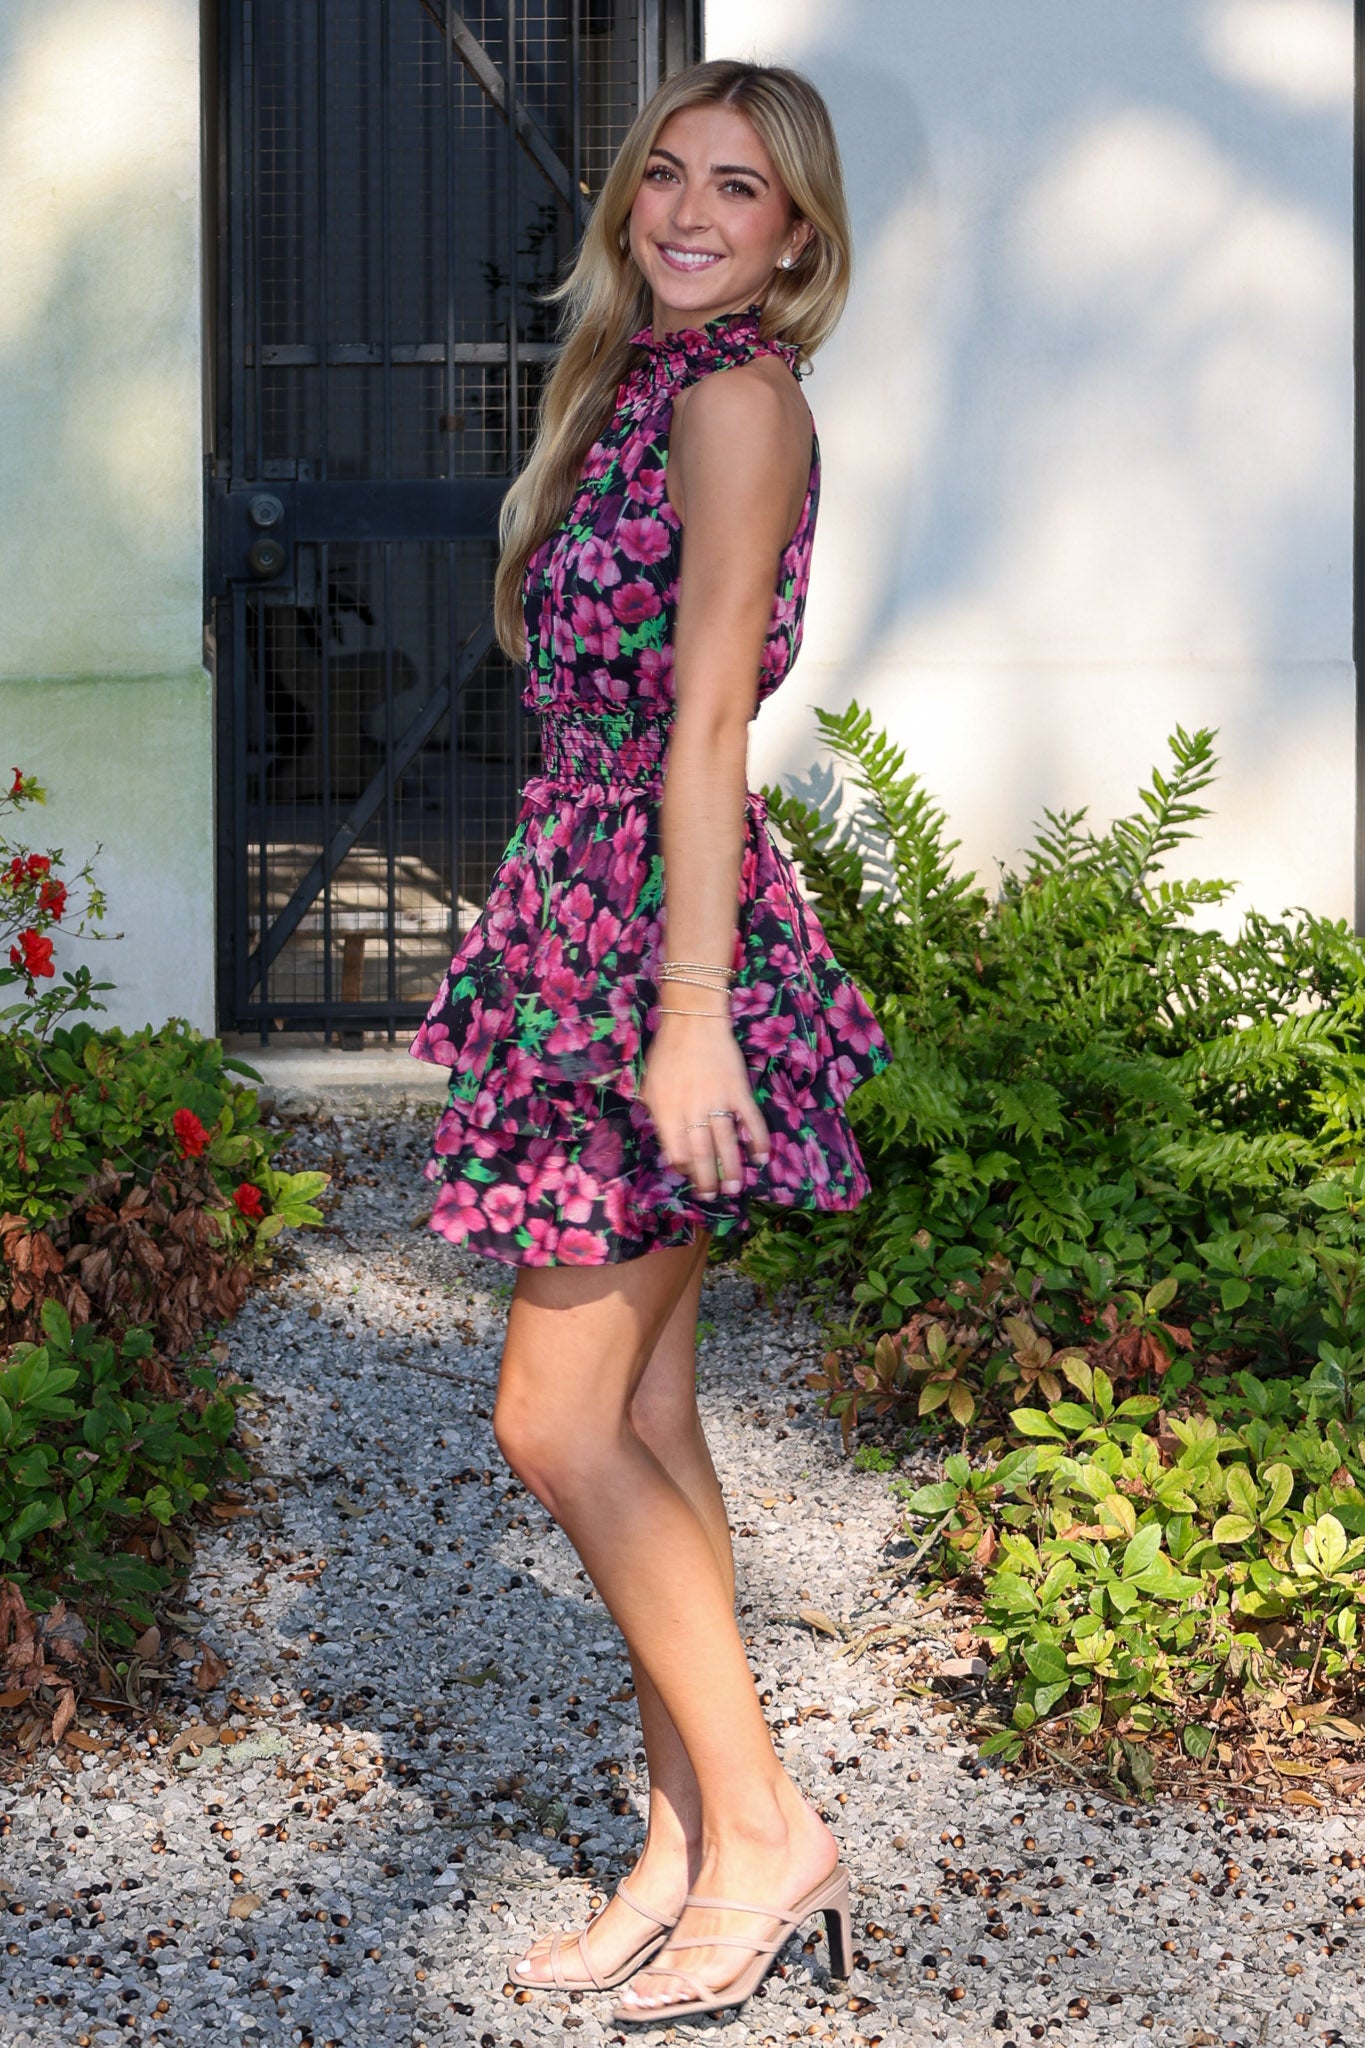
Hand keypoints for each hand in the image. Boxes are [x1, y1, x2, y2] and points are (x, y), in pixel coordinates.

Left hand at [637, 1014, 769, 1197]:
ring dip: (732, 1168)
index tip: (690, 1175)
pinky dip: (758, 1140)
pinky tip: (762, 1158)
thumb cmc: (667, 1054)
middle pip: (701, 1152)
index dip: (683, 1167)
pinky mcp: (739, 1091)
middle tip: (714, 1196)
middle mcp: (692, 1110)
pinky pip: (751, 1120)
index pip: (676, 1150)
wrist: (693, 1022)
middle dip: (707, 1179)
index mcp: (666, 1110)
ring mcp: (717, 1101)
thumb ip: (657, 1116)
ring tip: (735, 1188)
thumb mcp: (650, 1086)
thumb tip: (669, 1149)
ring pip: (726, 1142)